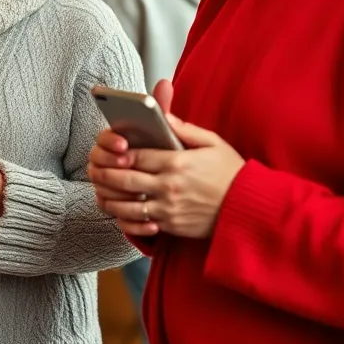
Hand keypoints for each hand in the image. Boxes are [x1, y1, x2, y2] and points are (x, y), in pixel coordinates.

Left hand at [89, 112, 244, 239]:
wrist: (249, 209)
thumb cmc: (231, 173)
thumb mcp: (213, 143)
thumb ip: (185, 129)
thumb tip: (164, 116)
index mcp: (178, 162)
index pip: (137, 155)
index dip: (118, 153)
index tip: (110, 151)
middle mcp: (169, 186)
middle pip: (126, 179)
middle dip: (106, 174)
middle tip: (94, 170)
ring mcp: (169, 209)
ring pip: (128, 205)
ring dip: (110, 198)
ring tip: (101, 192)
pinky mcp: (171, 226)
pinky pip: (140, 224)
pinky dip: (125, 220)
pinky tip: (118, 214)